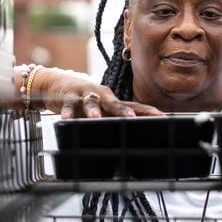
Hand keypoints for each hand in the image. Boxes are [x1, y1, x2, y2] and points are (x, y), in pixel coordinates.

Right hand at [37, 70, 163, 118]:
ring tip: (97, 119)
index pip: (134, 106)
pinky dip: (68, 112)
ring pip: (91, 102)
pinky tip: (67, 119)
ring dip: (94, 110)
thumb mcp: (102, 110)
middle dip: (124, 111)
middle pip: (115, 103)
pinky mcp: (69, 96)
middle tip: (133, 118)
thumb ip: (115, 121)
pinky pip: (69, 105)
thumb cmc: (85, 101)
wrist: (58, 84)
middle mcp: (102, 96)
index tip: (163, 117)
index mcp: (113, 101)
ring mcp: (86, 95)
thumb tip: (133, 137)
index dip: (148, 111)